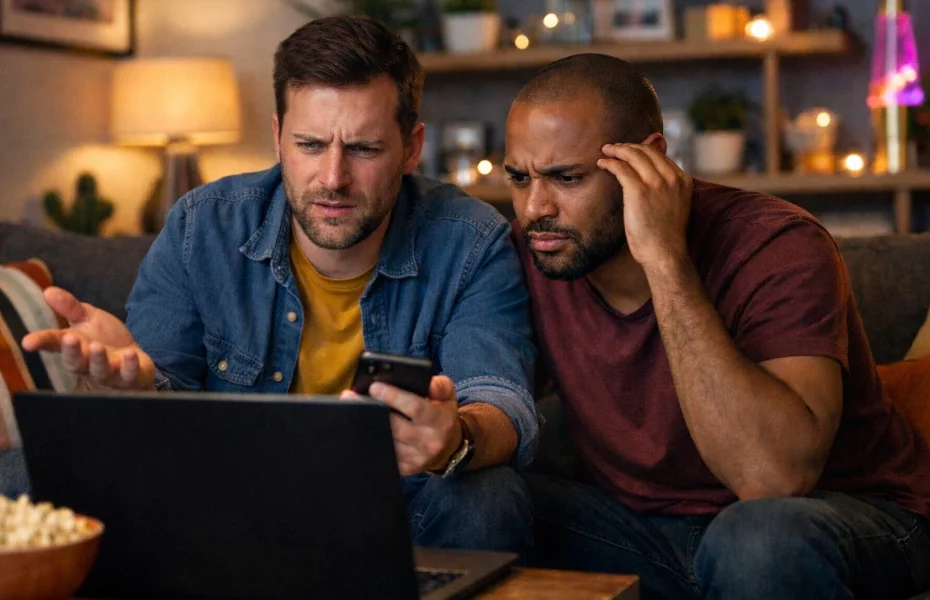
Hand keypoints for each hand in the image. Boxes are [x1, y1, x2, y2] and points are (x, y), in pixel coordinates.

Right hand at [21, 287, 155, 389]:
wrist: (135, 358)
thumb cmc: (105, 339)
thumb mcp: (88, 318)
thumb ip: (70, 308)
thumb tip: (48, 291)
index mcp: (74, 347)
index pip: (53, 344)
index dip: (41, 343)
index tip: (27, 342)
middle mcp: (87, 364)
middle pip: (75, 362)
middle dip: (72, 352)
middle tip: (70, 338)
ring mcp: (108, 372)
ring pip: (99, 370)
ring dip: (98, 359)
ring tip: (97, 346)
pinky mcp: (130, 377)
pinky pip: (129, 374)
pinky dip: (130, 366)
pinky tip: (130, 354)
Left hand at [346, 375, 461, 475]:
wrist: (448, 447)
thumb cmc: (442, 415)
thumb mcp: (448, 397)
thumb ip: (440, 386)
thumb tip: (428, 382)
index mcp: (440, 420)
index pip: (416, 408)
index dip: (394, 397)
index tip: (374, 387)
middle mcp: (429, 441)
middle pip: (395, 427)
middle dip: (372, 411)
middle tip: (351, 397)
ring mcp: (417, 458)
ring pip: (386, 442)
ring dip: (366, 427)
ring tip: (351, 411)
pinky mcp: (406, 469)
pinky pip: (384, 455)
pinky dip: (370, 443)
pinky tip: (359, 431)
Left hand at [597, 137, 693, 268]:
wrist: (664, 254)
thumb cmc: (665, 236)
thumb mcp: (673, 206)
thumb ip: (666, 188)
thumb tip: (652, 176)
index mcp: (683, 180)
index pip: (660, 156)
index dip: (642, 150)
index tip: (629, 151)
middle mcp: (672, 178)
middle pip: (647, 151)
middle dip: (628, 146)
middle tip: (614, 147)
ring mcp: (656, 183)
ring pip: (633, 155)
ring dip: (617, 150)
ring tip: (606, 151)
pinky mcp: (639, 191)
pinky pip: (621, 168)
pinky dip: (610, 163)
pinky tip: (602, 164)